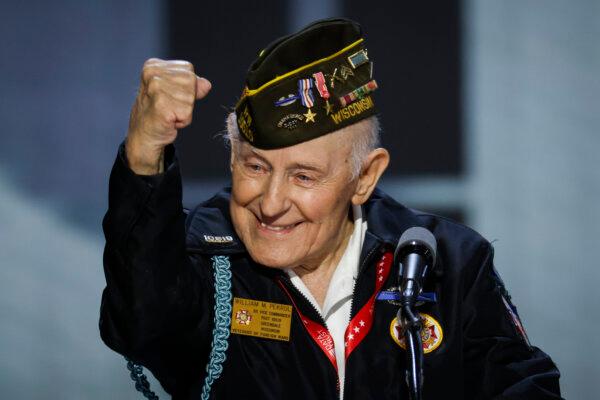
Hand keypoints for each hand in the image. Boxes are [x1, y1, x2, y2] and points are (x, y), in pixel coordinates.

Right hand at [125, 58, 211, 174]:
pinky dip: (183, 121)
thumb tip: (206, 84)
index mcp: (154, 66)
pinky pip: (187, 113)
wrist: (144, 135)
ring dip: (185, 112)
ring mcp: (156, 89)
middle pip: (191, 83)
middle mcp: (153, 74)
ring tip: (169, 114)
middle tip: (170, 107)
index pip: (188, 70)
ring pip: (190, 99)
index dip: (186, 87)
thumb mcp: (175, 93)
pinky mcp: (161, 105)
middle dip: (187, 100)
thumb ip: (192, 85)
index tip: (170, 96)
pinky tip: (169, 121)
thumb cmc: (159, 113)